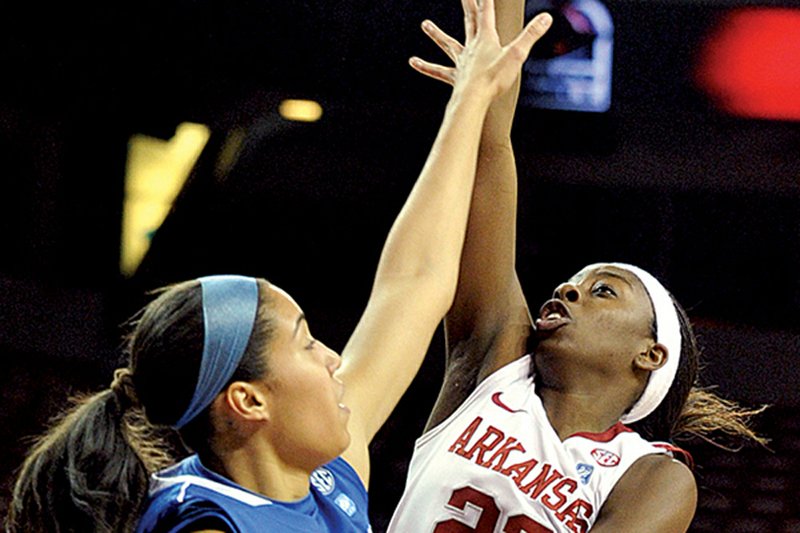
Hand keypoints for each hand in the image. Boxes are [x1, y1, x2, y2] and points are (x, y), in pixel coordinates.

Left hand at [409, 0, 551, 99]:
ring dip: (437, 34)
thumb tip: (546, 17)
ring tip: (424, 24)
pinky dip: (425, 66)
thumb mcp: (517, 54)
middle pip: (468, 21)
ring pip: (447, 45)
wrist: (474, 99)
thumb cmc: (495, 78)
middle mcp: (471, 48)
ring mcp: (461, 63)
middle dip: (466, 5)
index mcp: (486, 39)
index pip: (486, 12)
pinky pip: (437, 71)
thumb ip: (531, 35)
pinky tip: (413, 61)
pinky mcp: (455, 78)